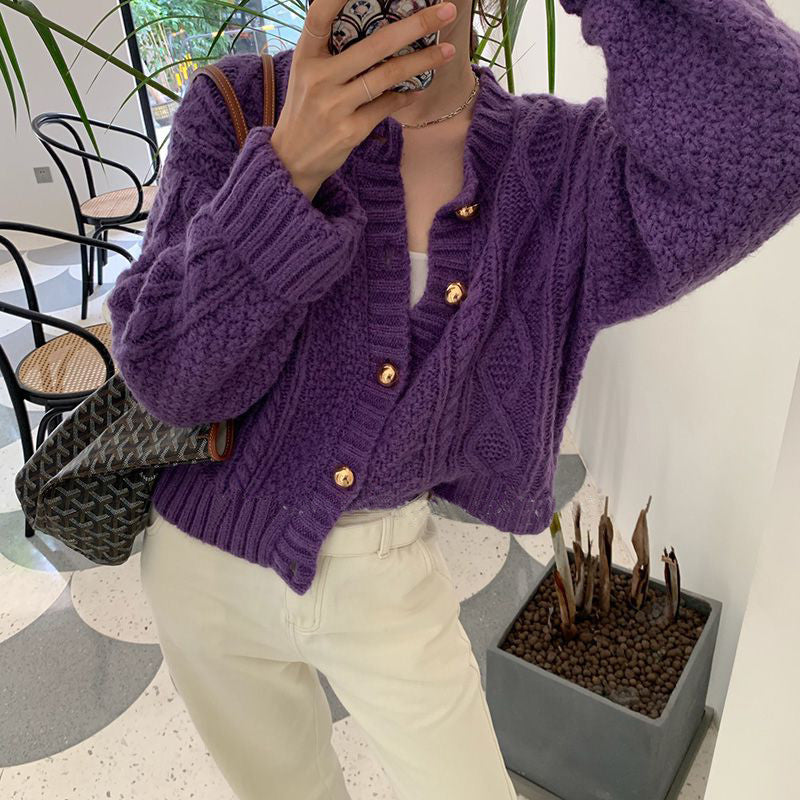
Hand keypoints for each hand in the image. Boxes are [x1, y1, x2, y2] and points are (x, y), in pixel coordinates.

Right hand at [271, 0, 457, 200]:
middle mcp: (319, 77)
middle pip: (374, 44)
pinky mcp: (350, 131)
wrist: (291, 160)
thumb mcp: (306, 74)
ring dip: (422, 62)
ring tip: (446, 52)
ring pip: (387, 76)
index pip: (320, 13)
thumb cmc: (305, 109)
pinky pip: (386, 106)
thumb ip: (330, 50)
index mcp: (306, 55)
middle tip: (446, 11)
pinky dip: (405, 96)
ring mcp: (335, 106)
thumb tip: (374, 24)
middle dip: (415, 24)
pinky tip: (418, 89)